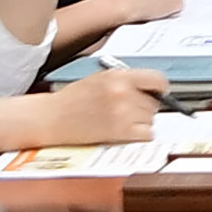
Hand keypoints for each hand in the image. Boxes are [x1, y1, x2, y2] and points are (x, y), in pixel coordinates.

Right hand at [50, 66, 166, 145]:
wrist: (51, 117)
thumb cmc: (72, 99)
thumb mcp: (100, 78)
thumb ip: (126, 80)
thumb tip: (150, 87)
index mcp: (119, 76)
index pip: (158, 79)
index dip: (160, 88)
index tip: (158, 93)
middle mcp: (123, 92)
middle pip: (155, 102)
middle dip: (145, 107)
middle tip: (128, 110)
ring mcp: (122, 112)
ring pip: (151, 119)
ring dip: (141, 122)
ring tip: (121, 120)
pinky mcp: (119, 132)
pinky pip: (147, 134)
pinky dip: (140, 135)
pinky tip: (126, 131)